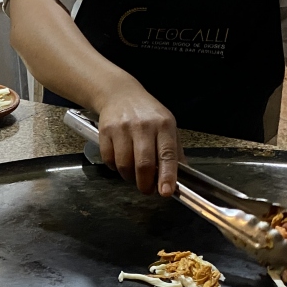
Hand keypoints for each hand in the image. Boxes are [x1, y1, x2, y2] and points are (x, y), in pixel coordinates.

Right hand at [93, 80, 180, 196]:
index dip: (167, 176)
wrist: (120, 94)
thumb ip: (174, 151)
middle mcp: (143, 126)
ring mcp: (122, 128)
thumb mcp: (167, 125)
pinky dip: (114, 167)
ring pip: (124, 165)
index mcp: (164, 125)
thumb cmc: (147, 113)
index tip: (165, 192)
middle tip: (147, 189)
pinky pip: (109, 159)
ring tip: (133, 174)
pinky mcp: (105, 131)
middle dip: (145, 184)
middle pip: (143, 164)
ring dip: (129, 177)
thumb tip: (182, 177)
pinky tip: (120, 161)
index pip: (167, 154)